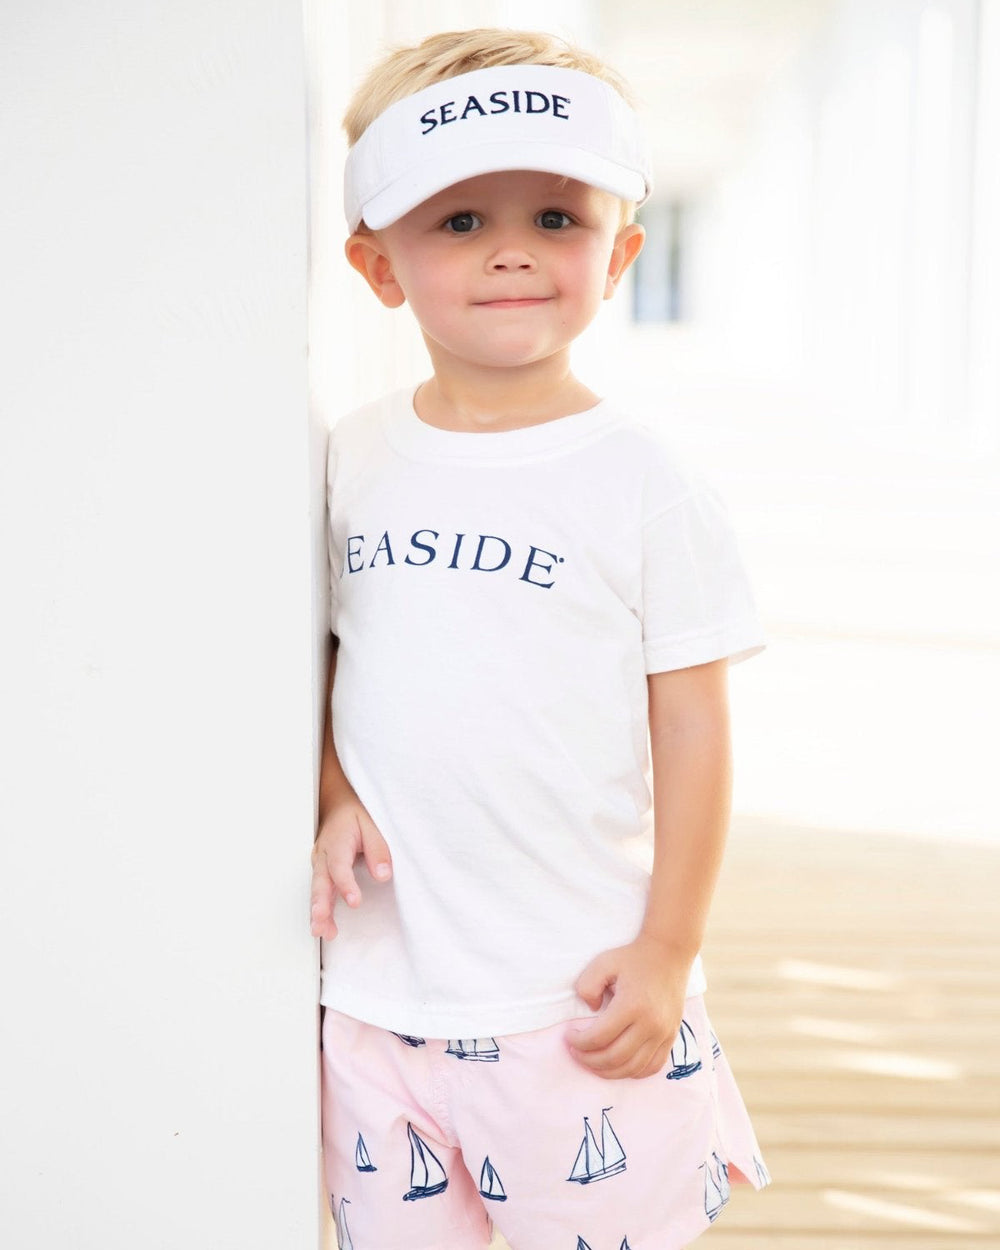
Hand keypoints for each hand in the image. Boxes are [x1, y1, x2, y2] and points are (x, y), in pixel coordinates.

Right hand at [310, 796, 391, 939]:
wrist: (337, 805)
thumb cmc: (354, 816)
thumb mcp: (372, 824)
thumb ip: (377, 850)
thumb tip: (383, 875)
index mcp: (336, 841)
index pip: (339, 866)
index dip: (346, 885)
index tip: (354, 901)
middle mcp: (323, 855)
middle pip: (320, 882)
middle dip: (320, 904)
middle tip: (321, 922)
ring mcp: (319, 865)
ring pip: (316, 890)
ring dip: (317, 912)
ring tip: (320, 931)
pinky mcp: (321, 872)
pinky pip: (319, 892)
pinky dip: (319, 910)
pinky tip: (323, 927)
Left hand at [569, 938, 691, 1078]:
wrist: (669, 953)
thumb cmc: (633, 958)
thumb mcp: (603, 962)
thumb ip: (587, 986)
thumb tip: (590, 1011)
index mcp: (631, 1005)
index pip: (599, 1037)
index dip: (578, 1042)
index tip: (569, 1036)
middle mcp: (650, 1024)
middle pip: (614, 1058)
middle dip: (588, 1060)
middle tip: (575, 1052)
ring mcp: (664, 1033)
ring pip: (632, 1069)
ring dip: (608, 1071)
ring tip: (592, 1062)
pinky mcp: (671, 1037)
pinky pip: (652, 1067)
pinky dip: (632, 1072)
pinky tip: (618, 1065)